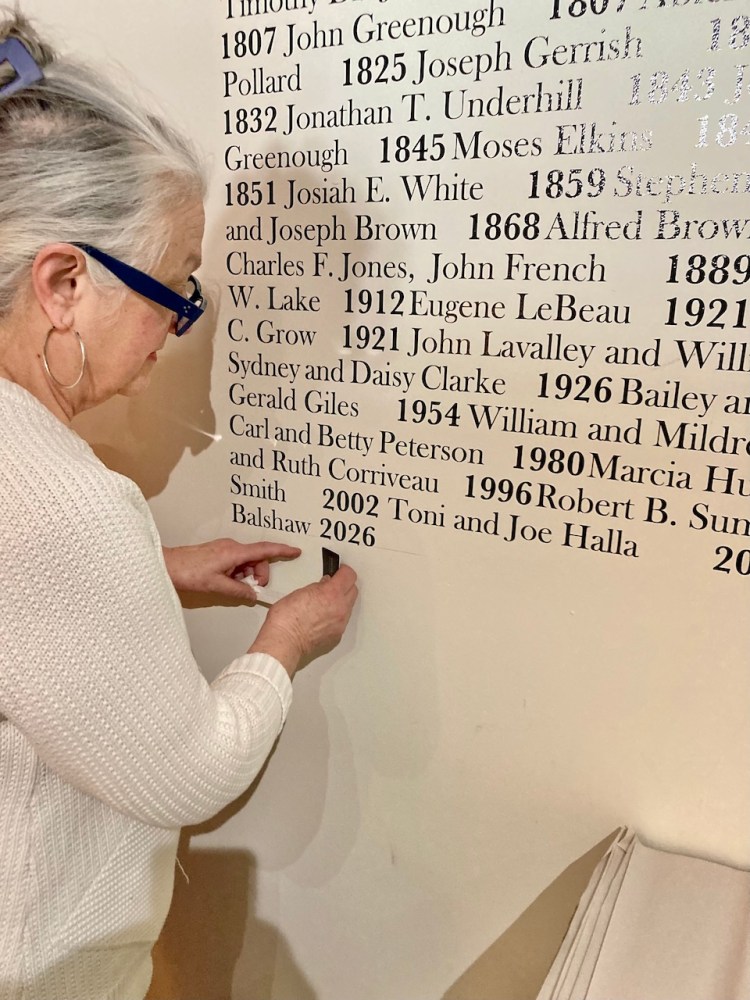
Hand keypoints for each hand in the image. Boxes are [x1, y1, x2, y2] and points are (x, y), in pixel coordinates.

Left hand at [162, 539, 300, 601]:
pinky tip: (228, 581)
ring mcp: (224, 548)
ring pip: (246, 561)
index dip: (282, 551)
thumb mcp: (217, 586)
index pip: (264, 550)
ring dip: (246, 574)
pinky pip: (236, 561)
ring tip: (235, 586)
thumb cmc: (188, 573)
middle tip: (253, 588)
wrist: (167, 566)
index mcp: (234, 552)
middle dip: (259, 573)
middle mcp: (231, 547)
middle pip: (256, 558)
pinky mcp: (218, 552)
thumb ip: (239, 590)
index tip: (295, 551)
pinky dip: (238, 572)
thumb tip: (252, 594)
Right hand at [250, 566, 357, 675]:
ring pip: (348, 607)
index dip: (344, 571)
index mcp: (332, 593)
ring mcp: (340, 623)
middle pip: (353, 590)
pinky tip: (322, 618)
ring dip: (341, 602)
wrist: (284, 642)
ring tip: (325, 603)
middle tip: (333, 585)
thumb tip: (325, 585)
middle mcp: (341, 608)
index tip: (339, 570)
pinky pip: (342, 621)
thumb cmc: (286, 617)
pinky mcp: (337, 636)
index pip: (349, 575)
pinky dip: (335, 617)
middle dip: (345, 585)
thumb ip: (317, 587)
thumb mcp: (300, 592)